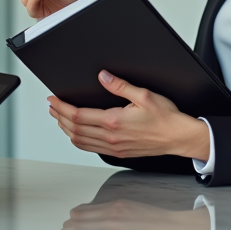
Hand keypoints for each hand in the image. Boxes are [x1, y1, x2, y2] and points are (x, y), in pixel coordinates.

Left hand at [47, 70, 209, 159]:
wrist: (178, 137)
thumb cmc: (166, 118)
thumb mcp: (145, 95)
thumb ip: (121, 86)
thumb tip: (104, 77)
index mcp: (114, 121)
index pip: (78, 115)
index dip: (62, 107)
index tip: (53, 100)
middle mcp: (111, 137)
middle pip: (74, 129)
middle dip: (59, 117)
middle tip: (52, 107)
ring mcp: (113, 147)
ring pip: (80, 141)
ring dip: (65, 129)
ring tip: (59, 118)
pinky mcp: (118, 153)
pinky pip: (91, 148)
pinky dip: (78, 140)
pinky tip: (76, 134)